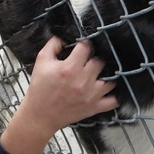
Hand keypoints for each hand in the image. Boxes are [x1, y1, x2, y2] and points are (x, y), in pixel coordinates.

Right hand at [1, 37, 117, 153]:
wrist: (39, 115)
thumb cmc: (40, 89)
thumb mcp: (41, 62)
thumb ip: (52, 45)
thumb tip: (63, 37)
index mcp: (69, 68)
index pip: (86, 47)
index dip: (84, 44)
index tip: (82, 46)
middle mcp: (82, 81)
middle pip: (100, 62)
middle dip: (94, 59)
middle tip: (88, 62)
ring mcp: (91, 95)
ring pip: (110, 79)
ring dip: (105, 76)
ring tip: (98, 75)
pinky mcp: (94, 107)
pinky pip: (114, 101)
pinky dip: (114, 95)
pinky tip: (108, 90)